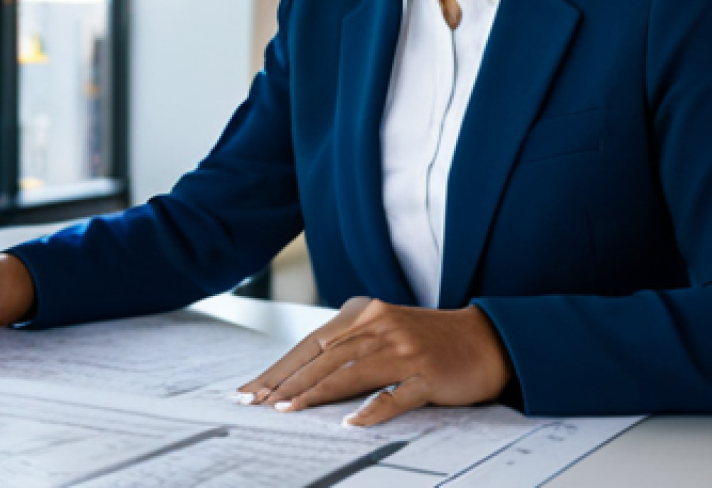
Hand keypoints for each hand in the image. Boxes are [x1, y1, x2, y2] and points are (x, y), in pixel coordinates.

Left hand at [236, 297, 512, 425]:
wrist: (483, 339)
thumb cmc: (425, 340)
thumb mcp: (382, 330)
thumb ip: (348, 343)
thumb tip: (301, 372)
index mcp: (364, 313)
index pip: (311, 343)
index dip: (280, 367)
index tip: (252, 389)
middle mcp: (380, 326)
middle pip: (323, 356)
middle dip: (286, 381)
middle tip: (256, 402)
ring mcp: (404, 350)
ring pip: (349, 372)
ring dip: (315, 392)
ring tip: (287, 409)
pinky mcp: (427, 374)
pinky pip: (394, 394)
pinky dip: (371, 409)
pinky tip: (350, 422)